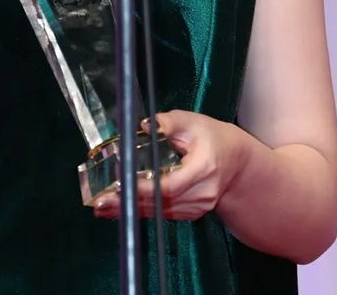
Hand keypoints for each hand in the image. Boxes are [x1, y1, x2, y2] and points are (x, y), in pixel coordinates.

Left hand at [94, 110, 245, 221]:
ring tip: (102, 206)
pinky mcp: (191, 212)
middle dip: (129, 201)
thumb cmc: (212, 137)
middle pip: (162, 202)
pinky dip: (141, 211)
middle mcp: (202, 193)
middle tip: (101, 200)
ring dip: (130, 210)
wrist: (235, 161)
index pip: (171, 184)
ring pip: (160, 212)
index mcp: (204, 168)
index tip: (121, 183)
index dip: (145, 187)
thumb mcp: (192, 122)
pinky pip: (163, 214)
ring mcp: (197, 207)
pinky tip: (119, 209)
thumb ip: (168, 122)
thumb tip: (144, 125)